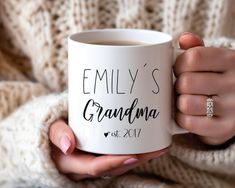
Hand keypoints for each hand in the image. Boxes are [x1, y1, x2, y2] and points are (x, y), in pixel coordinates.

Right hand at [49, 120, 167, 180]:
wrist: (53, 137)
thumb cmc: (53, 132)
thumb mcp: (50, 130)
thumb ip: (58, 134)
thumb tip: (68, 145)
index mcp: (72, 163)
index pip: (95, 167)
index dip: (113, 164)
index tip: (133, 157)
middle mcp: (86, 166)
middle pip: (114, 167)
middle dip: (137, 160)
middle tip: (158, 149)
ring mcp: (95, 162)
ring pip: (120, 164)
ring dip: (140, 157)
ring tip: (160, 146)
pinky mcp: (101, 155)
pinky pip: (119, 157)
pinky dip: (134, 152)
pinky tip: (147, 143)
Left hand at [174, 32, 234, 144]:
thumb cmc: (219, 78)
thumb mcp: (214, 60)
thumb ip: (198, 49)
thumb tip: (184, 38)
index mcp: (231, 60)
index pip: (193, 58)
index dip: (178, 65)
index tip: (179, 70)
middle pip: (186, 82)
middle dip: (178, 86)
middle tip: (183, 87)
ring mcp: (233, 107)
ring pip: (186, 104)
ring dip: (180, 103)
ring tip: (186, 100)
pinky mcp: (226, 128)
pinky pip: (190, 123)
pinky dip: (182, 118)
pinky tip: (188, 114)